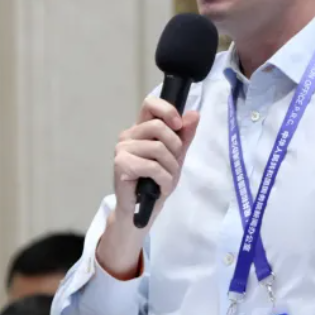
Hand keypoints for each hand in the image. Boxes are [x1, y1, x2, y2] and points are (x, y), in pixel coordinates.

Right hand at [113, 97, 199, 219]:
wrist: (142, 210)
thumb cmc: (156, 182)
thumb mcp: (176, 157)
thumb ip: (184, 135)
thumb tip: (194, 114)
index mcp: (141, 129)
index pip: (150, 104)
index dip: (167, 111)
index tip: (179, 126)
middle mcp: (128, 135)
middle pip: (159, 126)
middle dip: (174, 148)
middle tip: (172, 165)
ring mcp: (122, 149)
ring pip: (158, 148)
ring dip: (170, 169)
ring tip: (166, 179)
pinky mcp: (120, 164)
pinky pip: (153, 166)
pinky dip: (164, 180)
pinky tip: (160, 187)